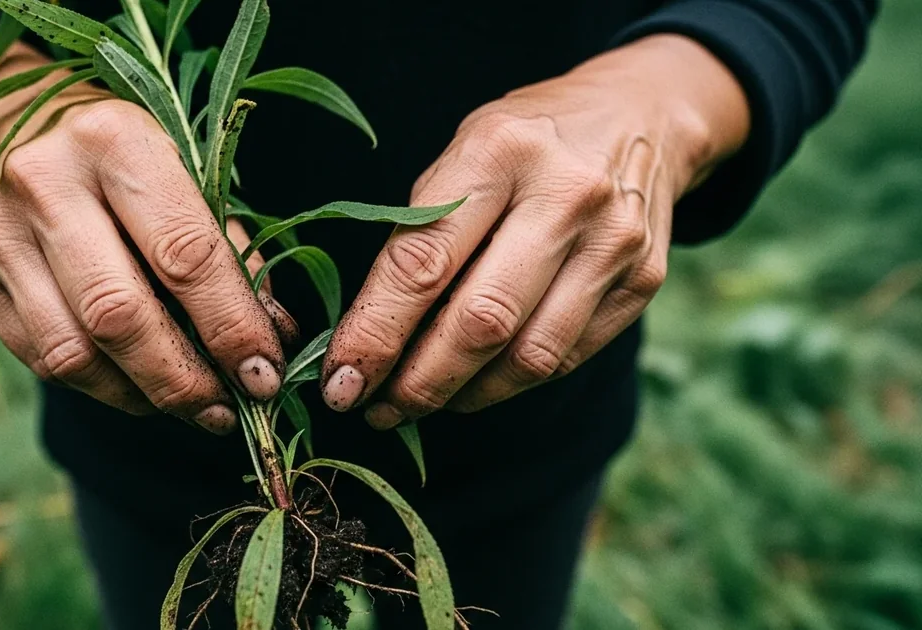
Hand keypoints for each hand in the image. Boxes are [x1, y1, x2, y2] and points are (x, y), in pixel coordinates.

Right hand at [0, 34, 291, 433]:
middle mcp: (45, 181)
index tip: (264, 375)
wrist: (27, 125)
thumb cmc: (133, 161)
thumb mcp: (192, 176)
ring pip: (73, 352)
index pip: (184, 255)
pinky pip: (43, 360)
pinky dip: (103, 387)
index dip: (230, 327)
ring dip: (142, 396)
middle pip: (118, 314)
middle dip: (183, 379)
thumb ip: (232, 256)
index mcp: (116, 141)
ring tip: (192, 407)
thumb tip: (270, 343)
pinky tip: (141, 387)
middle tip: (229, 411)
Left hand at [321, 35, 750, 427]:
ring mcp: (614, 241)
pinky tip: (476, 384)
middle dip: (419, 382)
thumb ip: (421, 235)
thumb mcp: (463, 153)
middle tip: (379, 410)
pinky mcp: (644, 280)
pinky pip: (566, 357)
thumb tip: (367, 339)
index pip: (423, 264)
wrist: (641, 112)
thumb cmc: (525, 142)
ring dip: (464, 396)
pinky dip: (511, 382)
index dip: (376, 334)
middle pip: (481, 322)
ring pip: (529, 355)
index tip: (341, 380)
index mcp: (499, 152)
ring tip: (422, 402)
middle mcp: (565, 195)